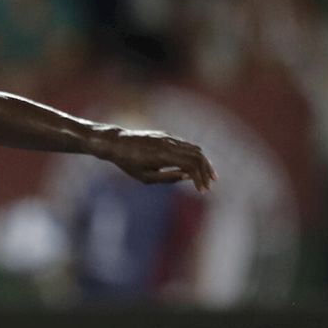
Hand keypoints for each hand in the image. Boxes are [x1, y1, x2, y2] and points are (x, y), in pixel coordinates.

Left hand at [98, 128, 217, 190]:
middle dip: (206, 171)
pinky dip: (194, 156)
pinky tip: (196, 166)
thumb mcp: (146, 177)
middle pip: (198, 155)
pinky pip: (186, 145)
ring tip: (208, 176)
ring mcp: (169, 138)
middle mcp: (170, 144)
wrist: (117, 143)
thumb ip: (168, 178)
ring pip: (194, 148)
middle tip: (210, 185)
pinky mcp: (167, 136)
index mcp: (165, 155)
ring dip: (203, 163)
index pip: (192, 165)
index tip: (203, 191)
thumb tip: (187, 177)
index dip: (200, 178)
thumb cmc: (128, 164)